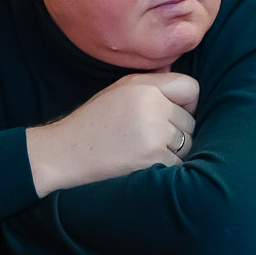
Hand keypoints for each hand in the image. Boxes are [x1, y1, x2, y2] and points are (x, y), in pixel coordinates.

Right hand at [26, 72, 199, 196]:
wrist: (64, 153)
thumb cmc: (93, 123)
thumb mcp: (120, 91)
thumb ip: (154, 86)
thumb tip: (191, 92)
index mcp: (144, 86)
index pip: (191, 88)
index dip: (187, 104)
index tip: (173, 115)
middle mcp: (152, 106)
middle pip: (191, 121)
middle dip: (177, 132)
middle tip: (149, 139)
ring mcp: (154, 134)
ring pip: (188, 144)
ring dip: (173, 152)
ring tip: (144, 152)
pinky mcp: (153, 159)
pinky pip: (178, 165)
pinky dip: (165, 169)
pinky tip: (142, 165)